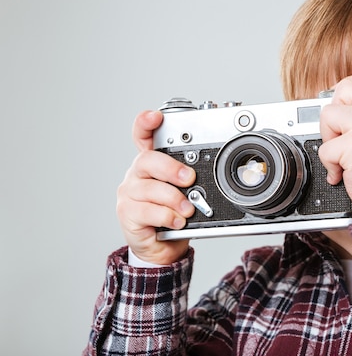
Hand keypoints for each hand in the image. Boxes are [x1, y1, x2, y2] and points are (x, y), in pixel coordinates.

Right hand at [116, 110, 195, 264]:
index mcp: (152, 163)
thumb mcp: (186, 192)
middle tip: (189, 179)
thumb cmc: (174, 213)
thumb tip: (211, 174)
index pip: (142, 136)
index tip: (155, 116)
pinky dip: (167, 216)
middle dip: (171, 168)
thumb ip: (193, 179)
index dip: (145, 124)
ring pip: (149, 188)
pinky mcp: (127, 213)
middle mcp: (137, 174)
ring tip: (188, 209)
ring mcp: (129, 193)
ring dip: (174, 199)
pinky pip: (147, 211)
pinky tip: (177, 220)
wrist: (162, 246)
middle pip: (147, 160)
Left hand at [318, 75, 351, 216]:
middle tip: (339, 136)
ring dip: (328, 141)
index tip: (340, 107)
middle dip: (334, 112)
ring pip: (327, 115)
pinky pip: (325, 148)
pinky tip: (344, 175)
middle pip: (344, 88)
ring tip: (343, 159)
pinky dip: (330, 166)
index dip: (347, 90)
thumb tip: (337, 114)